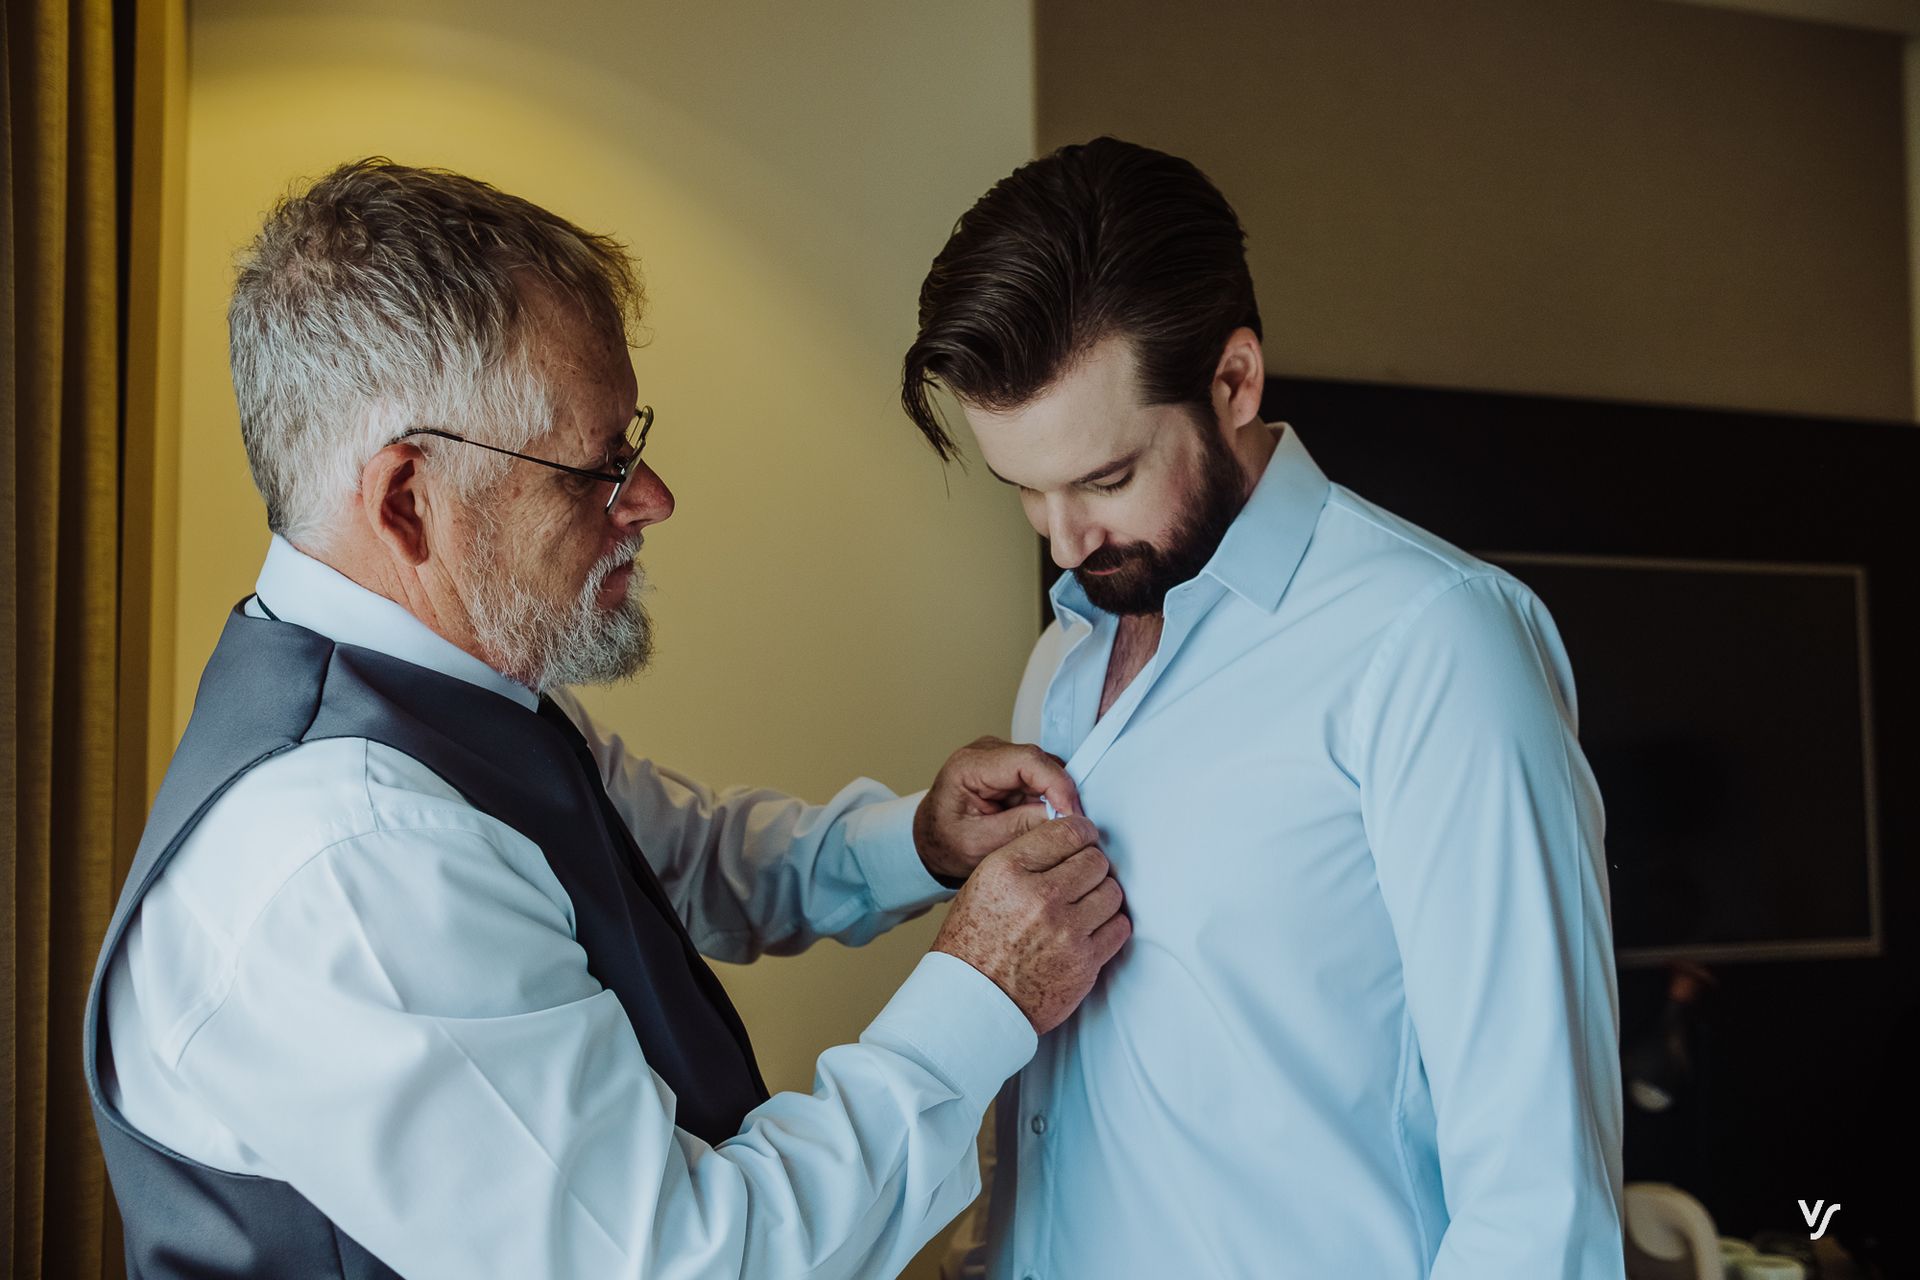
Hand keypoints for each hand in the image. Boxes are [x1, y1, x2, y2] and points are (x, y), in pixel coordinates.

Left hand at [914, 737, 1081, 881]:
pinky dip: (1050, 800)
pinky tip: (1049, 821)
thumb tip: (1062, 818)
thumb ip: (1019, 829)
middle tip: (1072, 827)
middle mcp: (987, 752)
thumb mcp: (979, 844)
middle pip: (1041, 762)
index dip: (1056, 784)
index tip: (1072, 813)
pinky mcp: (1012, 769)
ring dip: (1056, 798)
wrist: (931, 839)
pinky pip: (1042, 779)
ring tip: (1057, 828)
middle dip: (1061, 794)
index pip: (1026, 760)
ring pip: (1046, 770)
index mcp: (970, 766)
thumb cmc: (946, 841)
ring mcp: (1001, 757)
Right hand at [932, 816, 1130, 1034]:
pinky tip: (1090, 929)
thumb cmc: (975, 941)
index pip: (1068, 831)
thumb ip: (1026, 857)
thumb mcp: (984, 883)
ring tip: (1083, 906)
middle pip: (1096, 861)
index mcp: (1009, 870)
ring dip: (1102, 896)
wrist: (972, 1001)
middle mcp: (1039, 896)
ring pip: (1112, 892)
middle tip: (1080, 879)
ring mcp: (1066, 931)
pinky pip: (1119, 927)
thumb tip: (1068, 836)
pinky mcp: (1084, 962)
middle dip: (1091, 866)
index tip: (1084, 839)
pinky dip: (1109, 925)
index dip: (1082, 833)